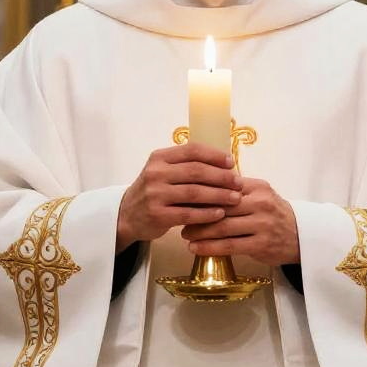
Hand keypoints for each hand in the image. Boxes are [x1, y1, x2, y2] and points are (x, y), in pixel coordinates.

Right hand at [117, 142, 241, 250]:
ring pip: (195, 193)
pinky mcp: (158, 215)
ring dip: (219, 195)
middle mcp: (156, 173)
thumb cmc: (155, 191)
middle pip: (196, 171)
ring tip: (235, 198)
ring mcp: (156, 194)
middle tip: (239, 182)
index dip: (214, 155)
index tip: (231, 162)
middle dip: (221, 177)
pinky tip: (220, 213)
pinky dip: (207, 214)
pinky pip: (189, 214)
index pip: (192, 150)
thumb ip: (186, 165)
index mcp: (159, 157)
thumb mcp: (163, 171)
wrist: (127, 215)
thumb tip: (225, 162)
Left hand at [180, 177, 299, 266]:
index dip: (202, 190)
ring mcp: (261, 224)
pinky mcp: (261, 244)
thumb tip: (201, 183)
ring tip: (184, 233)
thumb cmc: (273, 214)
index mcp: (257, 187)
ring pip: (223, 226)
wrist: (301, 236)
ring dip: (200, 231)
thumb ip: (236, 189)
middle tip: (179, 215)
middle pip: (221, 205)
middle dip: (197, 211)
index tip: (183, 195)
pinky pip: (230, 245)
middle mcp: (260, 203)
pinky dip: (209, 247)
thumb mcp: (260, 195)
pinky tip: (195, 248)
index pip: (224, 185)